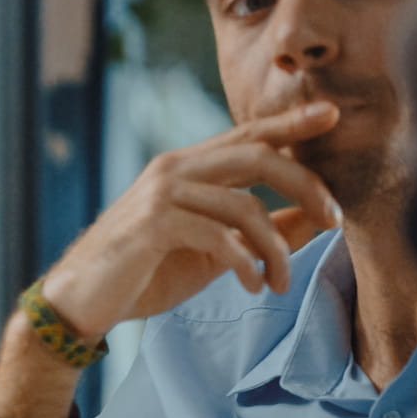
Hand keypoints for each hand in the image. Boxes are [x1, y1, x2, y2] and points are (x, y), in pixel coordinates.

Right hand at [38, 103, 344, 342]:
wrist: (79, 302)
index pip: (247, 137)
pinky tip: (251, 285)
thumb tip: (314, 220)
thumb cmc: (143, 275)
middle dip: (306, 185)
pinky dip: (246, 264)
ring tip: (280, 282)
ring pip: (245, 206)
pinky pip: (219, 237)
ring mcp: (161, 195)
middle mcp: (173, 170)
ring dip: (276, 249)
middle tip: (336, 220)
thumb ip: (258, 232)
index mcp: (185, 168)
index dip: (291, 124)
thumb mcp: (212, 252)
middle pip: (258, 156)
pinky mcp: (153, 225)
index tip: (332, 115)